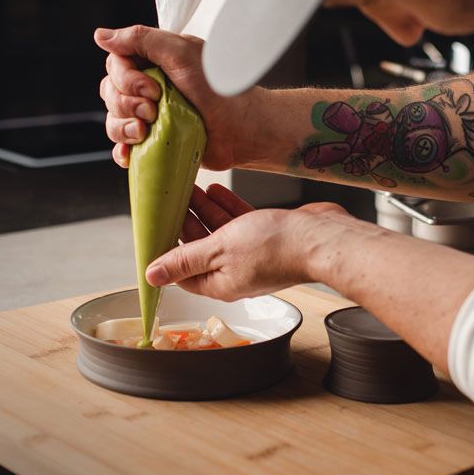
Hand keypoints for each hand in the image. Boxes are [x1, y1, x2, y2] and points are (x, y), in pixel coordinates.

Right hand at [94, 25, 257, 169]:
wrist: (242, 129)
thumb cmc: (221, 90)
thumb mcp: (182, 53)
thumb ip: (142, 39)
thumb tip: (101, 36)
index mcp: (155, 61)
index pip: (115, 63)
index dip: (125, 78)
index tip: (153, 88)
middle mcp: (149, 86)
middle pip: (110, 92)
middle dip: (128, 103)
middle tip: (155, 107)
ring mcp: (151, 115)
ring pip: (113, 119)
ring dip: (124, 126)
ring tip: (148, 130)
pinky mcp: (155, 140)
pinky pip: (124, 146)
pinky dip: (123, 150)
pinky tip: (131, 152)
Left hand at [145, 183, 351, 300]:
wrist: (321, 238)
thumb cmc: (275, 247)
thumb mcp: (219, 250)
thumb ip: (185, 260)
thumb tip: (151, 276)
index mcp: (220, 284)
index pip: (184, 273)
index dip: (167, 252)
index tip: (156, 229)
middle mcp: (236, 273)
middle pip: (201, 249)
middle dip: (186, 224)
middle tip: (171, 202)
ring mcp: (254, 255)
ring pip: (221, 233)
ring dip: (205, 212)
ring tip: (191, 190)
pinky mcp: (269, 238)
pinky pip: (241, 223)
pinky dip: (228, 207)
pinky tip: (218, 191)